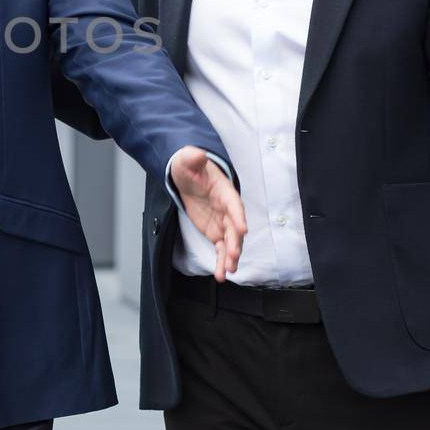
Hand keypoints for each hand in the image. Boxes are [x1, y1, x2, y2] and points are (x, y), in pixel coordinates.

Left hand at [170, 146, 246, 281]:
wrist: (187, 176)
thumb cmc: (190, 167)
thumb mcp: (187, 160)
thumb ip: (192, 158)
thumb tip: (197, 154)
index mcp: (224, 191)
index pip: (234, 204)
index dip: (238, 216)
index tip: (242, 229)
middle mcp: (228, 209)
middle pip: (234, 227)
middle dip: (235, 242)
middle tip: (233, 256)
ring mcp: (223, 222)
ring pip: (230, 242)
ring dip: (230, 256)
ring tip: (228, 271)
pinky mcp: (216, 233)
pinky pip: (221, 249)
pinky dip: (221, 261)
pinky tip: (221, 275)